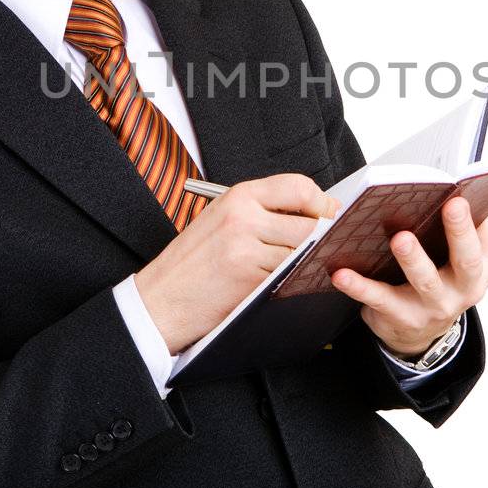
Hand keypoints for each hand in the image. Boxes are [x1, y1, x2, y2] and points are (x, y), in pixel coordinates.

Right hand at [135, 174, 339, 353]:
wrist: (158, 300)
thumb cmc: (189, 263)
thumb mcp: (220, 220)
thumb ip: (260, 212)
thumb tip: (311, 214)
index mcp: (238, 196)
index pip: (299, 187)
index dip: (322, 203)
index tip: (330, 215)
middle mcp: (243, 217)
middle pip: (310, 222)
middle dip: (324, 237)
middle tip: (328, 247)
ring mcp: (246, 248)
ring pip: (304, 252)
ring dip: (311, 262)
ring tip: (306, 267)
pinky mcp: (249, 278)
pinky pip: (289, 276)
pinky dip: (295, 281)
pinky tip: (288, 283)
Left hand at [330, 197, 487, 358]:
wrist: (419, 333)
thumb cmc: (441, 277)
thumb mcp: (463, 254)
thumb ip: (471, 221)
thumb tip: (474, 182)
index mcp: (485, 265)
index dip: (482, 216)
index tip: (470, 191)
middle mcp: (466, 288)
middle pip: (467, 260)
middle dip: (459, 232)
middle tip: (450, 205)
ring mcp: (436, 306)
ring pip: (425, 281)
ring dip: (413, 258)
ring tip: (400, 238)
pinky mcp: (404, 318)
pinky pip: (380, 299)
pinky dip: (360, 286)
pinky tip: (342, 273)